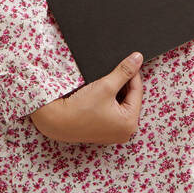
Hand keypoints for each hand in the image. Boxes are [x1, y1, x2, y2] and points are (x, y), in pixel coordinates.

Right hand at [29, 51, 144, 143]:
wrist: (56, 121)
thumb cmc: (80, 108)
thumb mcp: (106, 85)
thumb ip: (124, 71)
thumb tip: (137, 58)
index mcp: (130, 123)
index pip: (137, 91)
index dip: (134, 74)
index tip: (131, 61)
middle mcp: (124, 132)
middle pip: (130, 99)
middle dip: (124, 84)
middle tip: (117, 70)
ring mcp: (114, 133)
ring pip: (121, 105)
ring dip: (117, 92)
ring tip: (107, 82)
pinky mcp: (103, 132)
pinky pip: (113, 112)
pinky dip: (109, 102)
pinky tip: (101, 93)